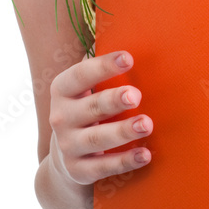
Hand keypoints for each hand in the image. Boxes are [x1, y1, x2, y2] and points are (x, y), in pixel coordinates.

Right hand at [48, 50, 152, 184]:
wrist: (65, 158)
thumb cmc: (87, 110)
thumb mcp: (86, 89)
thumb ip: (104, 69)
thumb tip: (141, 37)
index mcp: (63, 90)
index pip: (80, 75)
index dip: (103, 66)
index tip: (128, 58)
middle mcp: (61, 118)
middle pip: (91, 107)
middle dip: (113, 100)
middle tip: (135, 95)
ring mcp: (67, 146)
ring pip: (97, 139)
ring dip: (123, 131)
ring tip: (147, 124)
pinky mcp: (78, 171)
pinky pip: (103, 167)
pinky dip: (125, 161)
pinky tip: (145, 154)